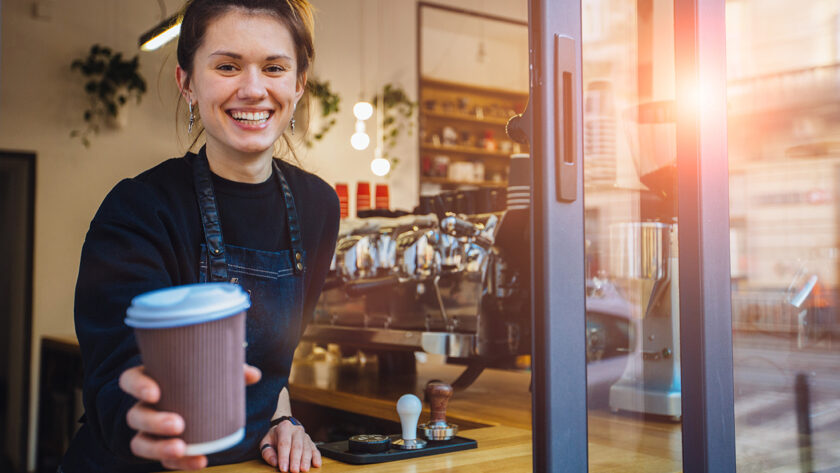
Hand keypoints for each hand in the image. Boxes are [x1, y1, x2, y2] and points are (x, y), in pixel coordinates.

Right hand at [119, 364, 261, 469]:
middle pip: (136, 416)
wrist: (202, 401)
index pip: (130, 380)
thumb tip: (254, 375)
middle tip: (178, 424)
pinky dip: (182, 463)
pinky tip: (200, 461)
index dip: (137, 386)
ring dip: (159, 449)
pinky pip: (164, 460)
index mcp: (151, 380)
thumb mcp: (214, 371)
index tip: (155, 393)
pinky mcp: (162, 448)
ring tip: (181, 448)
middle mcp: (144, 407)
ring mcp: (149, 431)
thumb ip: (232, 370)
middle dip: (154, 422)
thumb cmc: (202, 379)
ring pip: (140, 443)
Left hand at [260, 420, 321, 472]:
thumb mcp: (266, 442)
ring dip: (306, 460)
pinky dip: (316, 457)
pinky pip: (315, 449)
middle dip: (296, 460)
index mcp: (284, 427)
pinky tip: (317, 464)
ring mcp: (305, 436)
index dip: (284, 457)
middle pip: (297, 446)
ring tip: (304, 469)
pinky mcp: (311, 442)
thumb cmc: (274, 437)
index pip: (284, 444)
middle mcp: (296, 430)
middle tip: (294, 471)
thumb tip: (275, 462)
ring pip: (307, 448)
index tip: (283, 468)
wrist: (284, 428)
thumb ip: (268, 453)